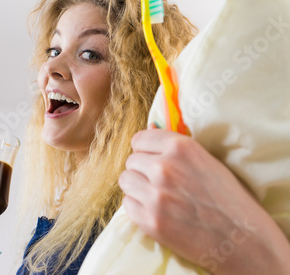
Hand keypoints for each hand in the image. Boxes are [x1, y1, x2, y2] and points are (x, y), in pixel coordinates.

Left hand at [119, 125, 289, 273]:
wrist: (242, 238)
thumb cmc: (227, 197)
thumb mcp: (205, 160)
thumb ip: (174, 147)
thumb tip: (148, 129)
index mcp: (180, 147)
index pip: (139, 139)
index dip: (145, 150)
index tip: (152, 159)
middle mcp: (164, 168)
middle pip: (131, 161)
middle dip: (142, 170)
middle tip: (160, 183)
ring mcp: (156, 195)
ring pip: (125, 180)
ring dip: (136, 188)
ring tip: (156, 196)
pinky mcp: (150, 220)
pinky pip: (127, 205)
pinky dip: (138, 208)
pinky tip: (157, 211)